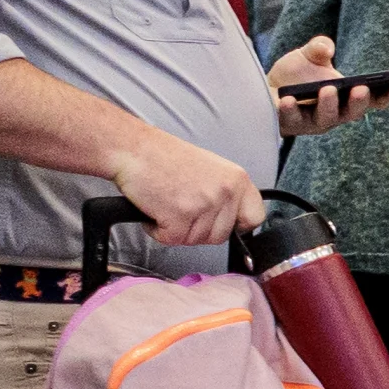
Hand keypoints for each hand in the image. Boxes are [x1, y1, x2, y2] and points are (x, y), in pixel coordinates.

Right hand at [111, 128, 263, 246]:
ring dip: (176, 229)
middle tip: (180, 208)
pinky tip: (154, 210)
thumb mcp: (211, 170)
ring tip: (166, 203)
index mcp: (236, 179)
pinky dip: (158, 231)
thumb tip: (234, 221)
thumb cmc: (164, 158)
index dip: (237, 225)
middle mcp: (225, 192)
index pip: (255, 217)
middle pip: (220, 236)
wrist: (134, 149)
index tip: (225, 224)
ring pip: (195, 240)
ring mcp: (204, 204)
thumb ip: (225, 194)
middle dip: (197, 230)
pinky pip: (172, 240)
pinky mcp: (180, 216)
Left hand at [268, 37, 388, 136]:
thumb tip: (324, 47)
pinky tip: (289, 99)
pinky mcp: (290, 125)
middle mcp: (335, 114)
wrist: (259, 90)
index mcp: (346, 98)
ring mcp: (313, 122)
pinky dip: (291, 110)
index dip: (388, 96)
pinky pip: (292, 120)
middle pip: (353, 113)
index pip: (373, 100)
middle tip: (362, 88)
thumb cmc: (293, 75)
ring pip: (326, 119)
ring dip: (329, 105)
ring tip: (327, 90)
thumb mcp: (308, 56)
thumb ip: (319, 48)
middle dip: (359, 102)